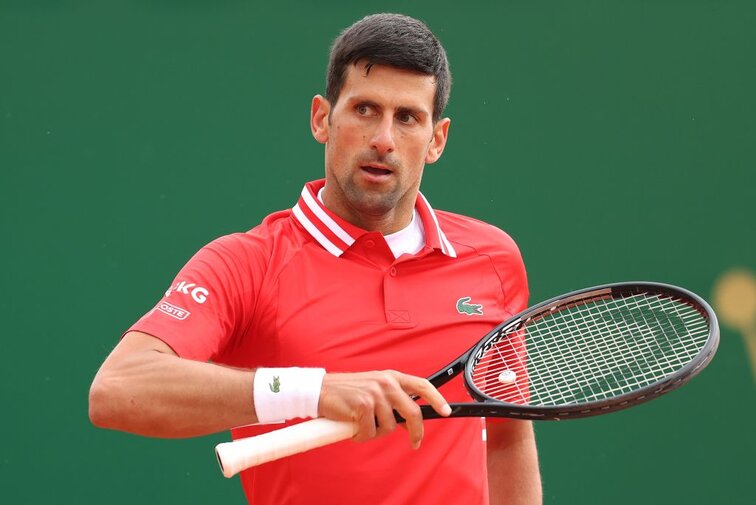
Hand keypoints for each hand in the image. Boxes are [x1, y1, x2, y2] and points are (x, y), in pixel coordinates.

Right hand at [318, 371, 450, 449]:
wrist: (319, 390)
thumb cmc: (345, 392)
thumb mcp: (373, 389)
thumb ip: (391, 400)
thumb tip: (408, 421)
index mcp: (390, 377)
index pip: (421, 384)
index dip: (437, 398)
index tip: (446, 410)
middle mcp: (386, 382)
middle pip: (412, 412)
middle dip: (416, 432)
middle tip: (414, 443)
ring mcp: (375, 393)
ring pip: (389, 427)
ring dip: (375, 432)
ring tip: (361, 424)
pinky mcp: (363, 405)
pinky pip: (370, 432)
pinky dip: (360, 436)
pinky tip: (352, 427)